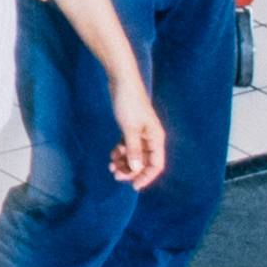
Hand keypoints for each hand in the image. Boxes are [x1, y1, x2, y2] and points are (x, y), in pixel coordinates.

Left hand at [104, 78, 172, 192]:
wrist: (121, 81)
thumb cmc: (128, 104)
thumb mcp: (130, 129)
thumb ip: (133, 150)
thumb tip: (137, 170)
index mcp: (156, 138)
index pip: (156, 165)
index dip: (146, 177)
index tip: (133, 186)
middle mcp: (151, 137)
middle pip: (144, 161)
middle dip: (131, 170)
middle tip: (115, 175)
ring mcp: (140, 132)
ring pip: (134, 154)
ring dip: (124, 162)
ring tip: (110, 166)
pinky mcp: (130, 127)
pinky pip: (127, 145)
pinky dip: (120, 151)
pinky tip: (112, 155)